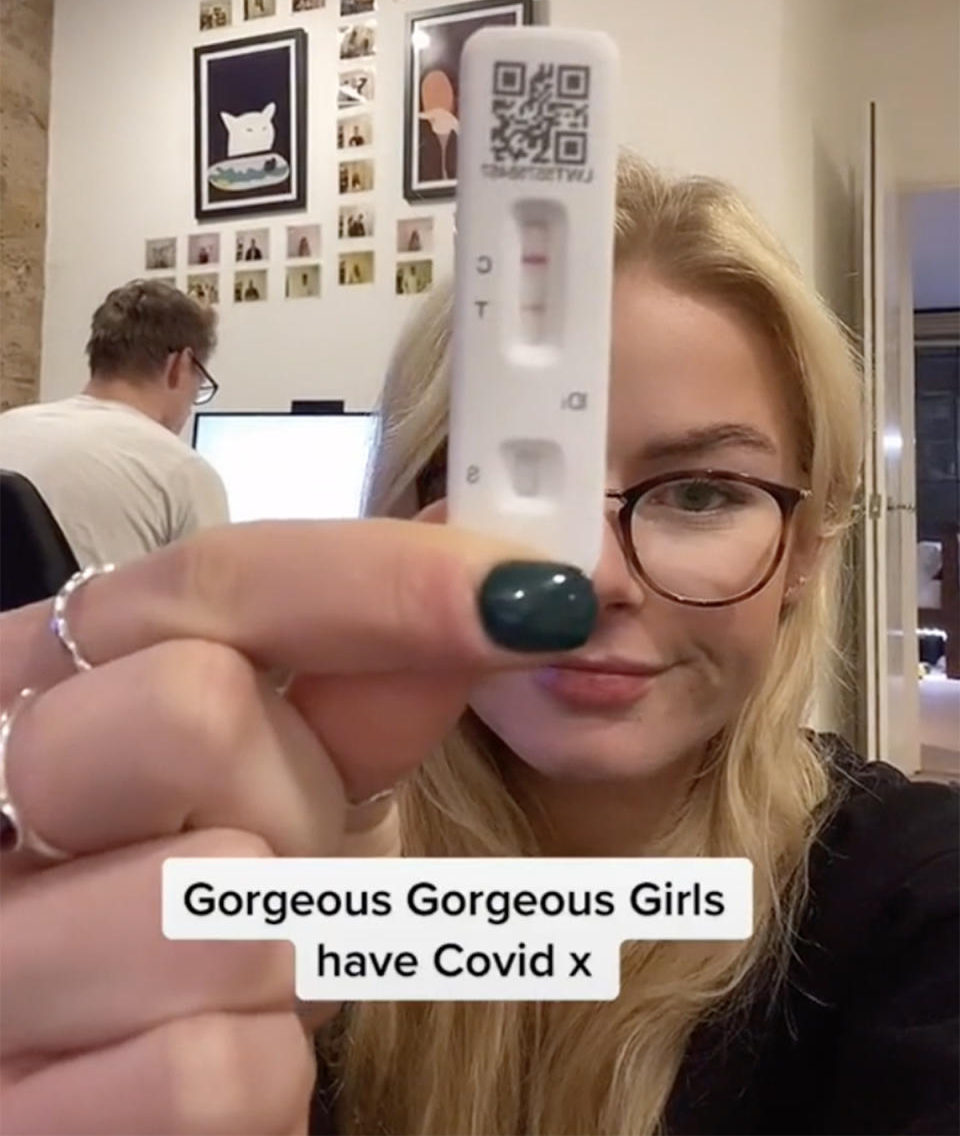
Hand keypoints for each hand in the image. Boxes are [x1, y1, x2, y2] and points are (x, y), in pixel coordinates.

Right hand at [0, 520, 595, 1133]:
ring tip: (227, 962)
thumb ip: (370, 687)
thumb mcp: (270, 775)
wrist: (76, 1067)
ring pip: (205, 916)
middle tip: (280, 848)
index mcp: (48, 672)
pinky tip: (189, 1054)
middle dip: (294, 798)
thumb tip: (513, 590)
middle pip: (189, 710)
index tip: (532, 601)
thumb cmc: (188, 882)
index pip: (216, 578)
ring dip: (279, 957)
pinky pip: (206, 1076)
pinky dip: (254, 1075)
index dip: (387, 581)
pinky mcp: (11, 1111)